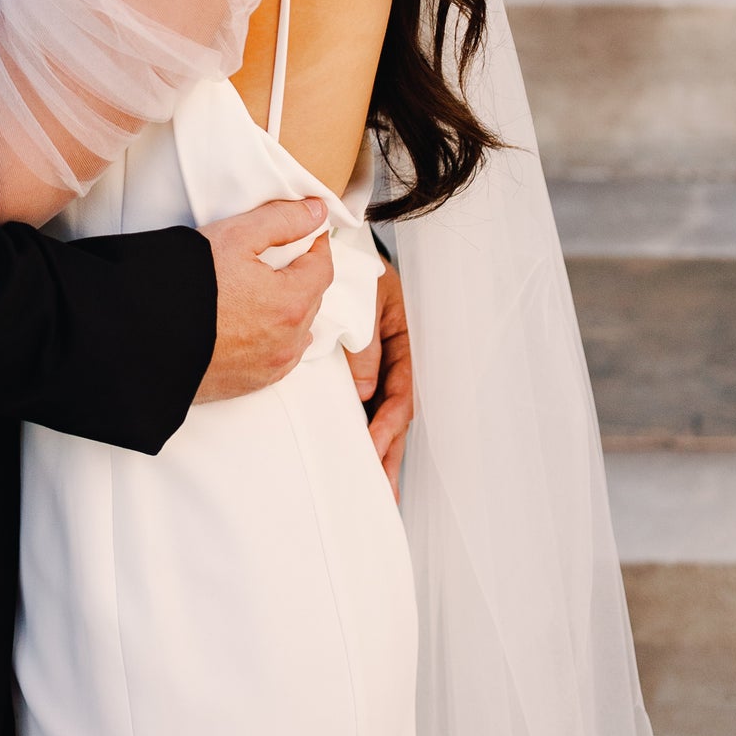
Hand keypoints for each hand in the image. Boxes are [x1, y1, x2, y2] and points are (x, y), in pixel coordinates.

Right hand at [192, 199, 333, 403]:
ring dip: (290, 310)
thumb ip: (281, 220)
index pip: (323, 268)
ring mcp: (271, 366)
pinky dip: (276, 339)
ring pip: (298, 331)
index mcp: (291, 302)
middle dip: (301, 276)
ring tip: (262, 292)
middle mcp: (288, 340)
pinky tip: (254, 325)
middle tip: (276, 257)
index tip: (305, 234)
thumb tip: (317, 212)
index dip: (316, 246)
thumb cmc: (188, 284)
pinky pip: (280, 358)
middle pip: (311, 299)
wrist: (146, 335)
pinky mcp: (251, 383)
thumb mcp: (234, 236)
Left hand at [347, 258, 412, 499]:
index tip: (376, 445)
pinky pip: (369, 398)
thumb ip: (365, 345)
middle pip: (398, 411)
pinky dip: (368, 427)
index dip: (391, 421)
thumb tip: (365, 393)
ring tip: (381, 488)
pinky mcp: (363, 361)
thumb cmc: (352, 265)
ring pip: (385, 411)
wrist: (331, 242)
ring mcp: (381, 358)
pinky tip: (365, 453)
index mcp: (404, 336)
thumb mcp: (364, 300)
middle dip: (392, 451)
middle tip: (386, 493)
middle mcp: (396, 352)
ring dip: (383, 448)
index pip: (403, 388)